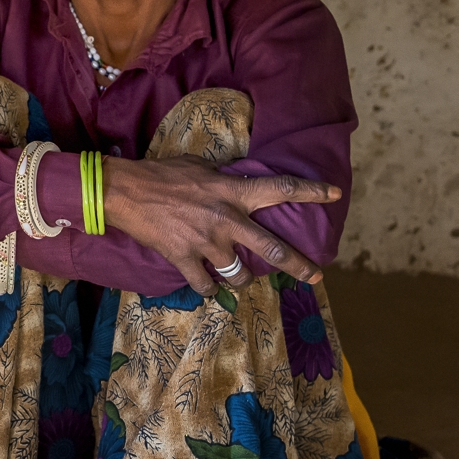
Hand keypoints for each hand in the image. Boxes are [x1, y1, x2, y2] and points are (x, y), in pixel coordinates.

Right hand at [101, 155, 339, 294]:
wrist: (124, 191)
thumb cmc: (162, 173)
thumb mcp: (200, 167)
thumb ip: (223, 180)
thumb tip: (234, 184)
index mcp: (233, 191)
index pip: (282, 188)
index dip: (312, 191)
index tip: (334, 194)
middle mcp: (226, 219)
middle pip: (273, 248)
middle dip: (298, 265)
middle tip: (315, 276)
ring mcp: (206, 242)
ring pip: (238, 275)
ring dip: (242, 281)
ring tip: (241, 281)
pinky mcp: (184, 259)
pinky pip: (205, 286)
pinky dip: (209, 290)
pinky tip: (209, 289)